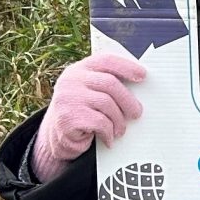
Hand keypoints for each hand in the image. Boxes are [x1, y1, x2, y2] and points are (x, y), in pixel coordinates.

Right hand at [31, 51, 147, 182]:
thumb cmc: (82, 112)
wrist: (56, 137)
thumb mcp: (90, 93)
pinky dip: (109, 133)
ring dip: (119, 120)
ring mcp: (67, 98)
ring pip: (107, 104)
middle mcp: (71, 80)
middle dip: (128, 100)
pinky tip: (109, 139)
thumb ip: (106, 85)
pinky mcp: (68, 118)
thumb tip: (139, 86)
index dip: (126, 66)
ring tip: (121, 130)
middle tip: (137, 113)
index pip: (105, 60)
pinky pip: (100, 122)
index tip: (143, 75)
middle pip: (109, 83)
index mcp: (79, 69)